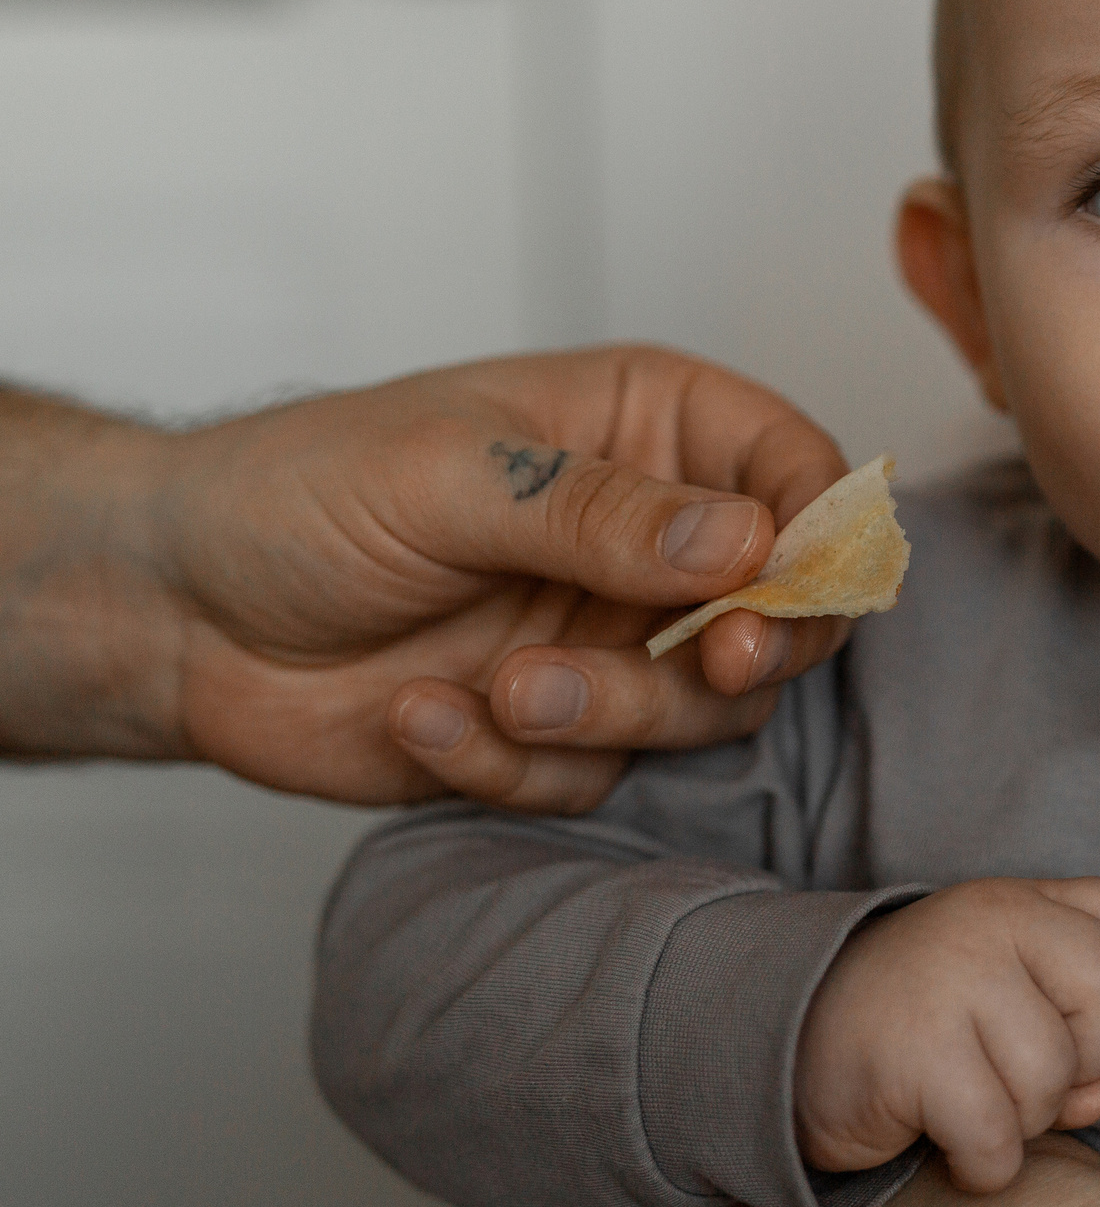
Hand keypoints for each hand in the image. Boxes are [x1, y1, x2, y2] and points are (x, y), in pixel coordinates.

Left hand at [0, 346, 851, 810]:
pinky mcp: (556, 732)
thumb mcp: (449, 473)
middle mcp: (651, 537)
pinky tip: (422, 714)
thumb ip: (602, 512)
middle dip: (742, 647)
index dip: (819, 531)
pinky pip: (596, 777)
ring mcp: (610, 637)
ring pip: (701, 708)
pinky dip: (515, 762)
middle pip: (782, 607)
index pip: (794, 467)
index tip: (784, 588)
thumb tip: (748, 543)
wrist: (173, 610)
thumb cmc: (297, 494)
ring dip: (611, 711)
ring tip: (504, 689)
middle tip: (708, 662)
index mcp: (647, 429)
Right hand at [795, 878, 1099, 1193]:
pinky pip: (996, 1134)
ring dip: (1025, 1119)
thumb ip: (1068, 1030)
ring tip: (976, 1104)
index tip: (1096, 1030)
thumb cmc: (921, 1023)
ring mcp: (950, 981)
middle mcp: (989, 922)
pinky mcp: (913, 1051)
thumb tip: (1098, 1093)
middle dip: (1087, 1057)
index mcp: (1020, 902)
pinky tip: (953, 1147)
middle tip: (1029, 1075)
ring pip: (1051, 1075)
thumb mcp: (1002, 999)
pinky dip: (985, 1164)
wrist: (789, 1038)